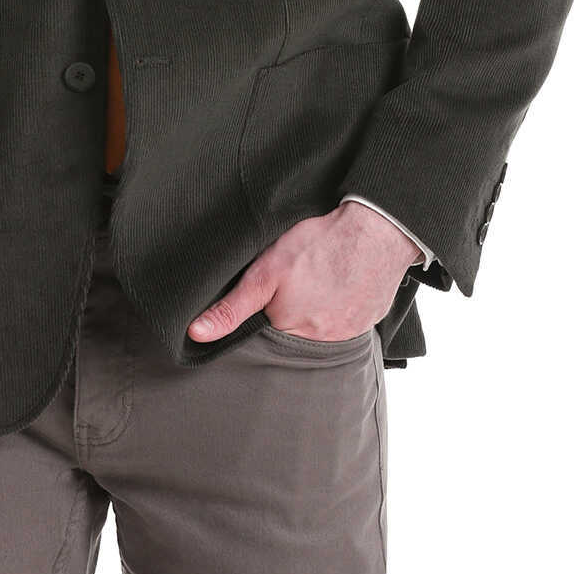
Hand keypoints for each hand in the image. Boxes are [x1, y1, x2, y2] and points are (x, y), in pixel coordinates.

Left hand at [188, 200, 420, 342]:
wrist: (376, 229)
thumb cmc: (319, 244)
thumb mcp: (266, 270)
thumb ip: (233, 306)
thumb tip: (197, 334)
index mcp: (292, 332)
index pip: (266, 338)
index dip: (262, 318)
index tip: (267, 297)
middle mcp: (323, 343)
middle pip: (293, 338)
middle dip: (288, 317)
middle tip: (295, 285)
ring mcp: (350, 335)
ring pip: (320, 332)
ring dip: (315, 314)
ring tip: (315, 284)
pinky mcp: (369, 322)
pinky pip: (346, 325)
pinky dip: (339, 309)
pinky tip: (337, 287)